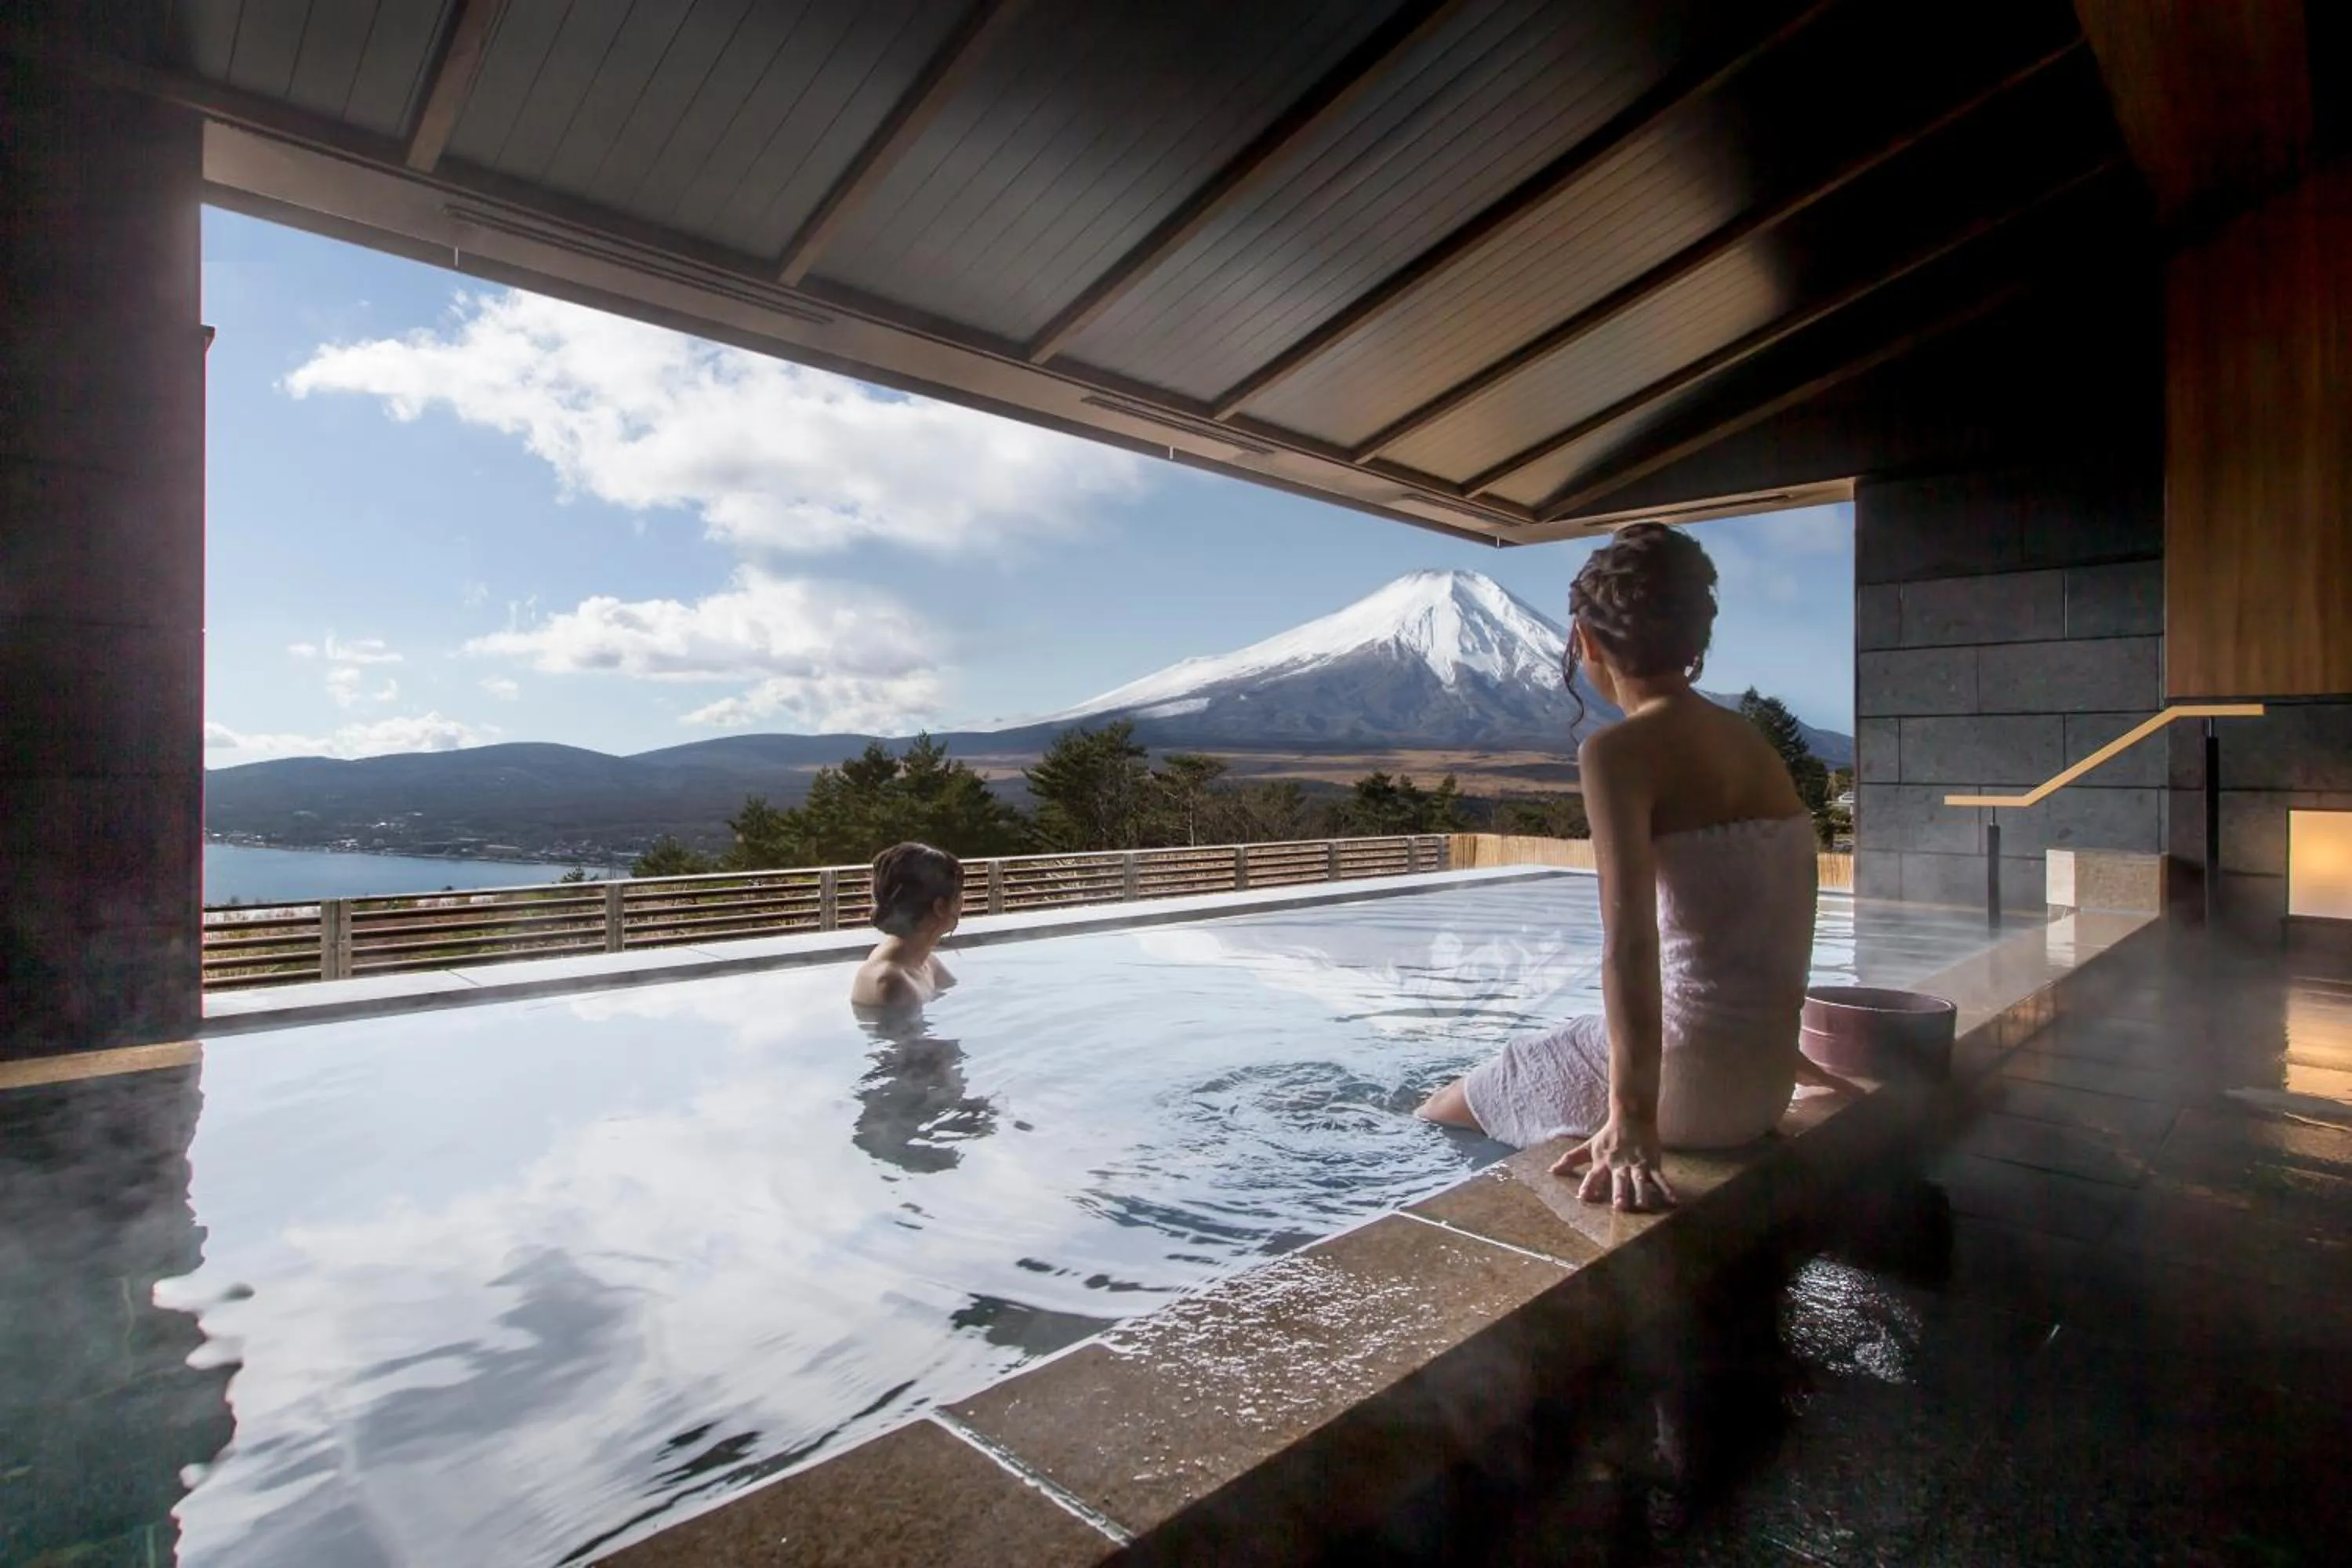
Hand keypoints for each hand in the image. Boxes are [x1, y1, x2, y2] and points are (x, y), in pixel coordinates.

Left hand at [1549, 1115, 1677, 1211]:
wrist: (1632, 1117)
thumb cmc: (1608, 1135)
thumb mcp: (1588, 1147)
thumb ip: (1571, 1160)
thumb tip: (1551, 1170)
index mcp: (1603, 1162)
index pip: (1594, 1176)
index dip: (1588, 1186)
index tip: (1583, 1198)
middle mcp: (1620, 1165)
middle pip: (1619, 1179)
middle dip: (1619, 1192)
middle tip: (1619, 1207)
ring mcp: (1637, 1164)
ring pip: (1640, 1180)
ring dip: (1641, 1193)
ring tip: (1643, 1206)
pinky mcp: (1652, 1163)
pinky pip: (1660, 1178)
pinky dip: (1668, 1190)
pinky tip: (1674, 1202)